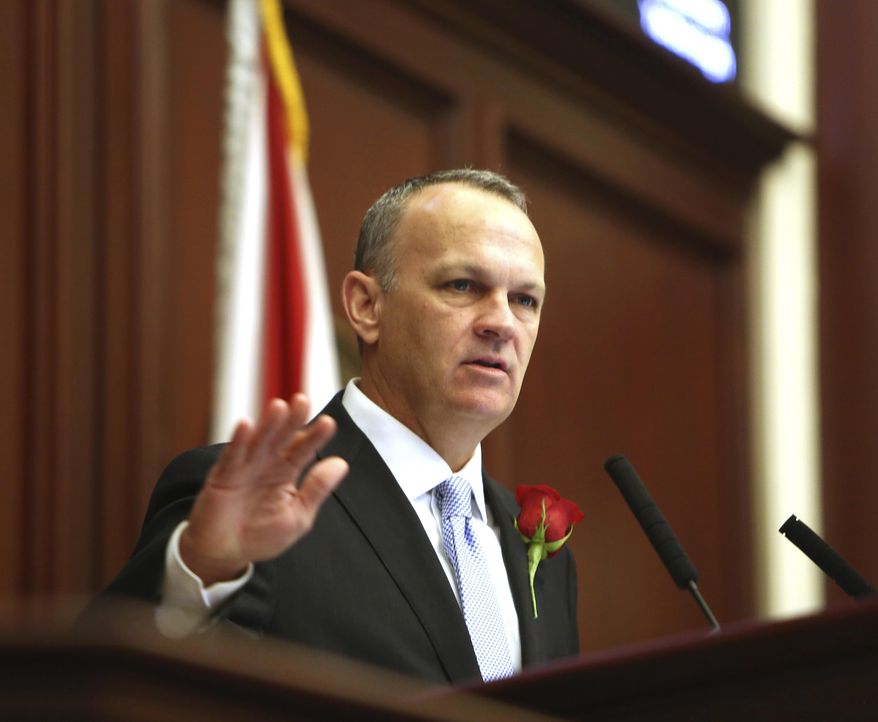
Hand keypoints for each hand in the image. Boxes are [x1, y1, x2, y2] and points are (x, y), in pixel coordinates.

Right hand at [180, 394, 348, 584]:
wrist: (224, 554)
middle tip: (303, 401)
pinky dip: (239, 440)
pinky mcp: (223, 476)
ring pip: (258, 441)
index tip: (329, 423)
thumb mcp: (298, 516)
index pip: (303, 448)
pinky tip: (246, 424)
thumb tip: (342, 463)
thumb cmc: (261, 536)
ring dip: (268, 424)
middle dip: (292, 419)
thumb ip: (317, 489)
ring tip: (279, 407)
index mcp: (286, 471)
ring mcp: (245, 467)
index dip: (315, 435)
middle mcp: (266, 463)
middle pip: (282, 437)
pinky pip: (232, 455)